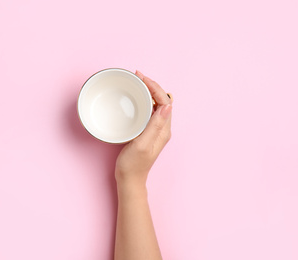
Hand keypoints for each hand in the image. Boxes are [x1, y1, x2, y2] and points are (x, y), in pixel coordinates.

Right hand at [115, 70, 172, 190]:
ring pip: (156, 104)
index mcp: (164, 130)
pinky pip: (149, 111)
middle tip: (138, 76)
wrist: (130, 179)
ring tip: (138, 83)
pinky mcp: (147, 131)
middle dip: (152, 86)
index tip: (142, 78)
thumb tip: (168, 105)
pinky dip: (144, 101)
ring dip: (149, 92)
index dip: (155, 87)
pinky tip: (136, 98)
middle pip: (162, 100)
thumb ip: (155, 125)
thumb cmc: (134, 164)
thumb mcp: (143, 144)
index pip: (165, 102)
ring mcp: (155, 130)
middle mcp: (162, 128)